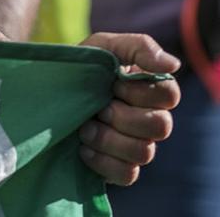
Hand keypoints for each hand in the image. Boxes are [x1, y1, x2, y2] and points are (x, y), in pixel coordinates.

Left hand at [76, 31, 179, 185]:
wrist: (46, 95)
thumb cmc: (80, 67)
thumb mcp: (104, 46)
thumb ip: (139, 47)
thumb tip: (173, 65)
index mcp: (150, 90)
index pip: (170, 95)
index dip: (140, 92)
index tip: (113, 83)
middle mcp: (149, 119)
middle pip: (161, 126)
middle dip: (123, 116)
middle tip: (100, 108)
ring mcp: (136, 145)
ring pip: (144, 152)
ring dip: (109, 138)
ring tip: (85, 127)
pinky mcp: (120, 168)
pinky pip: (128, 174)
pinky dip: (103, 161)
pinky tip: (83, 148)